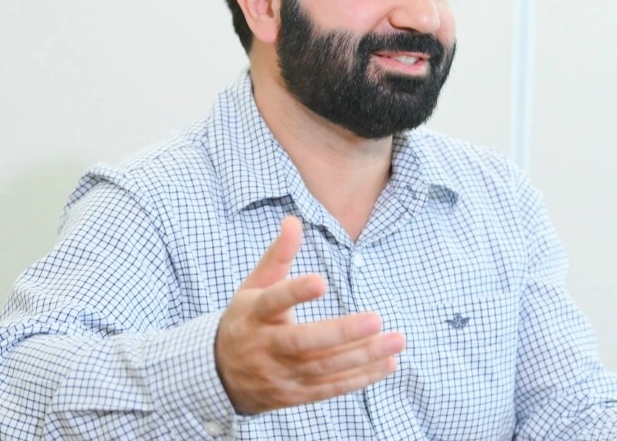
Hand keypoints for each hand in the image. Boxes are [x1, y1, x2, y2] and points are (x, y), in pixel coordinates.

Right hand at [215, 216, 405, 413]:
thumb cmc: (246, 321)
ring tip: (396, 340)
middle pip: (304, 342)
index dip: (295, 293)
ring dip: (363, 356)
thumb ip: (277, 256)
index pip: (273, 301)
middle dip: (342, 333)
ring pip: (324, 367)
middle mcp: (266, 347)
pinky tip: (388, 363)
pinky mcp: (294, 395)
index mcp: (254, 314)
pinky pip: (330, 388)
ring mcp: (280, 374)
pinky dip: (361, 378)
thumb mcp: (253, 287)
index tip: (321, 281)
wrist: (220, 376)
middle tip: (377, 319)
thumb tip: (294, 220)